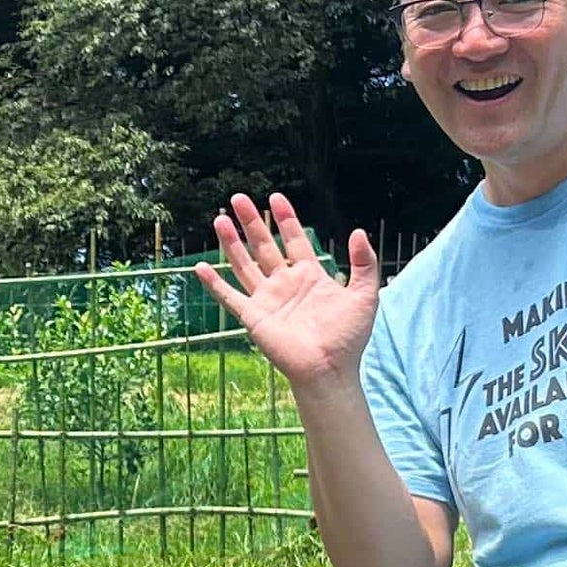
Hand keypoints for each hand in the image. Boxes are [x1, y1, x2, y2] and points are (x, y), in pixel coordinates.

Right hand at [194, 192, 380, 388]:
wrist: (329, 369)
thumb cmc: (348, 338)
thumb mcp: (365, 295)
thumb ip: (364, 263)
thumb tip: (358, 231)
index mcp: (310, 276)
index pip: (294, 240)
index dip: (286, 219)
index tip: (276, 198)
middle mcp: (285, 284)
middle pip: (264, 246)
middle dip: (252, 222)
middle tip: (238, 198)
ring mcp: (267, 299)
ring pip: (244, 264)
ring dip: (231, 243)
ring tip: (220, 220)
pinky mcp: (253, 317)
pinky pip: (229, 297)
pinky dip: (214, 283)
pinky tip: (201, 267)